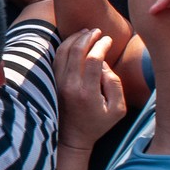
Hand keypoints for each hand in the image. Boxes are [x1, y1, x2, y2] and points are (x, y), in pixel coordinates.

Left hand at [53, 28, 124, 149]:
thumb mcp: (117, 109)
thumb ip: (114, 84)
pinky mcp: (52, 82)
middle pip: (75, 51)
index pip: (92, 60)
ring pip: (63, 51)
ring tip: (87, 33)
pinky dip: (65, 46)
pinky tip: (75, 41)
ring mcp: (57, 83)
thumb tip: (103, 63)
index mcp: (86, 93)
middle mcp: (68, 85)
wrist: (72, 137)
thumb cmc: (98, 123)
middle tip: (98, 31)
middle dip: (88, 37)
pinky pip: (56, 58)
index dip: (101, 45)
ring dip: (75, 38)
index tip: (108, 40)